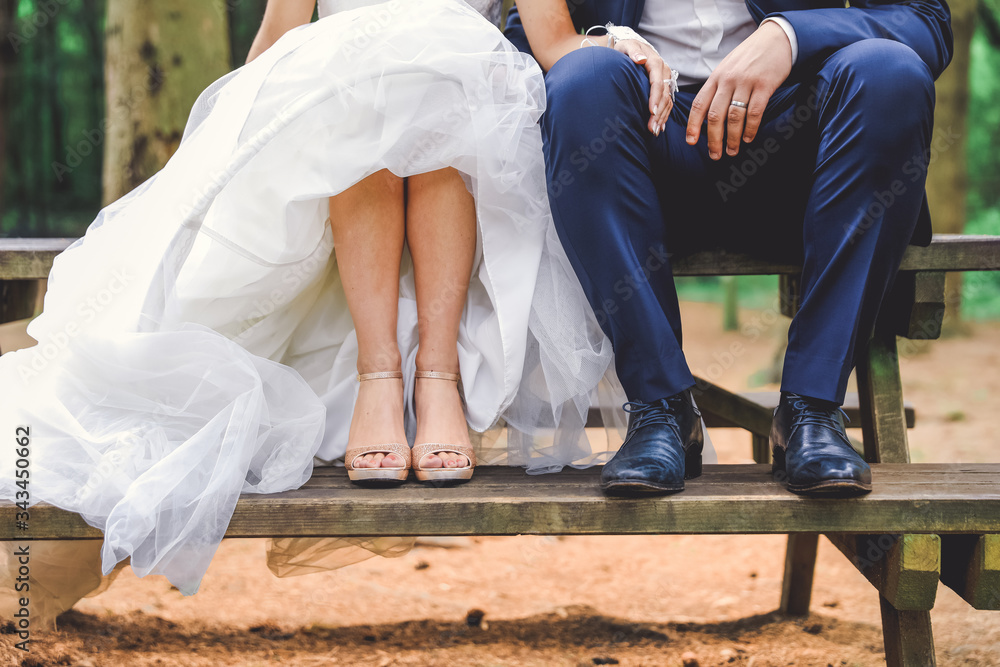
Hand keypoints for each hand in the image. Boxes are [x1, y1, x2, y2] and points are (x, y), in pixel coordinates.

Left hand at [611, 39, 673, 135]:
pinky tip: (660, 127)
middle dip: (658, 112)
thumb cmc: (625, 48)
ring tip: (654, 132)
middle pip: (663, 94)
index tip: (651, 111)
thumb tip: (640, 59)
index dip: (655, 97)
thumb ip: (632, 51)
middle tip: (651, 128)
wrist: (631, 48)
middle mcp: (664, 71)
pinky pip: (667, 102)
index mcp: (655, 62)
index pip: (657, 81)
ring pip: (667, 100)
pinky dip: (664, 115)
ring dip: (662, 117)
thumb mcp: (626, 46)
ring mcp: (665, 80)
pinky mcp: (664, 87)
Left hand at [686, 21, 792, 158]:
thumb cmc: (749, 57)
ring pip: (734, 116)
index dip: (693, 125)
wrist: (776, 38)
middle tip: (715, 155)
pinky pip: (755, 111)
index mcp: (716, 77)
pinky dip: (751, 128)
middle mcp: (728, 80)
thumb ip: (717, 88)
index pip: (699, 105)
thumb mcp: (727, 68)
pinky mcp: (764, 85)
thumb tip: (706, 115)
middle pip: (715, 115)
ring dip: (733, 138)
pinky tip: (749, 138)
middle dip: (713, 139)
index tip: (691, 142)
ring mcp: (746, 82)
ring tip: (732, 151)